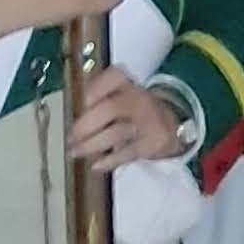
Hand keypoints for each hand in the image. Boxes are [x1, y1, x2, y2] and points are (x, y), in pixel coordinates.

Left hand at [68, 69, 182, 171]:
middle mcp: (139, 99)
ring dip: (91, 145)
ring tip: (75, 153)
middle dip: (85, 125)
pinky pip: (127, 153)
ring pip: (116, 133)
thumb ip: (98, 102)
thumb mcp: (121, 98)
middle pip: (110, 108)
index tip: (80, 105)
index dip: (94, 90)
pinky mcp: (152, 143)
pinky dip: (109, 161)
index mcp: (127, 84)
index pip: (112, 77)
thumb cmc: (135, 112)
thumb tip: (71, 120)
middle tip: (70, 137)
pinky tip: (95, 165)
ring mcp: (147, 121)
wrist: (172, 127)